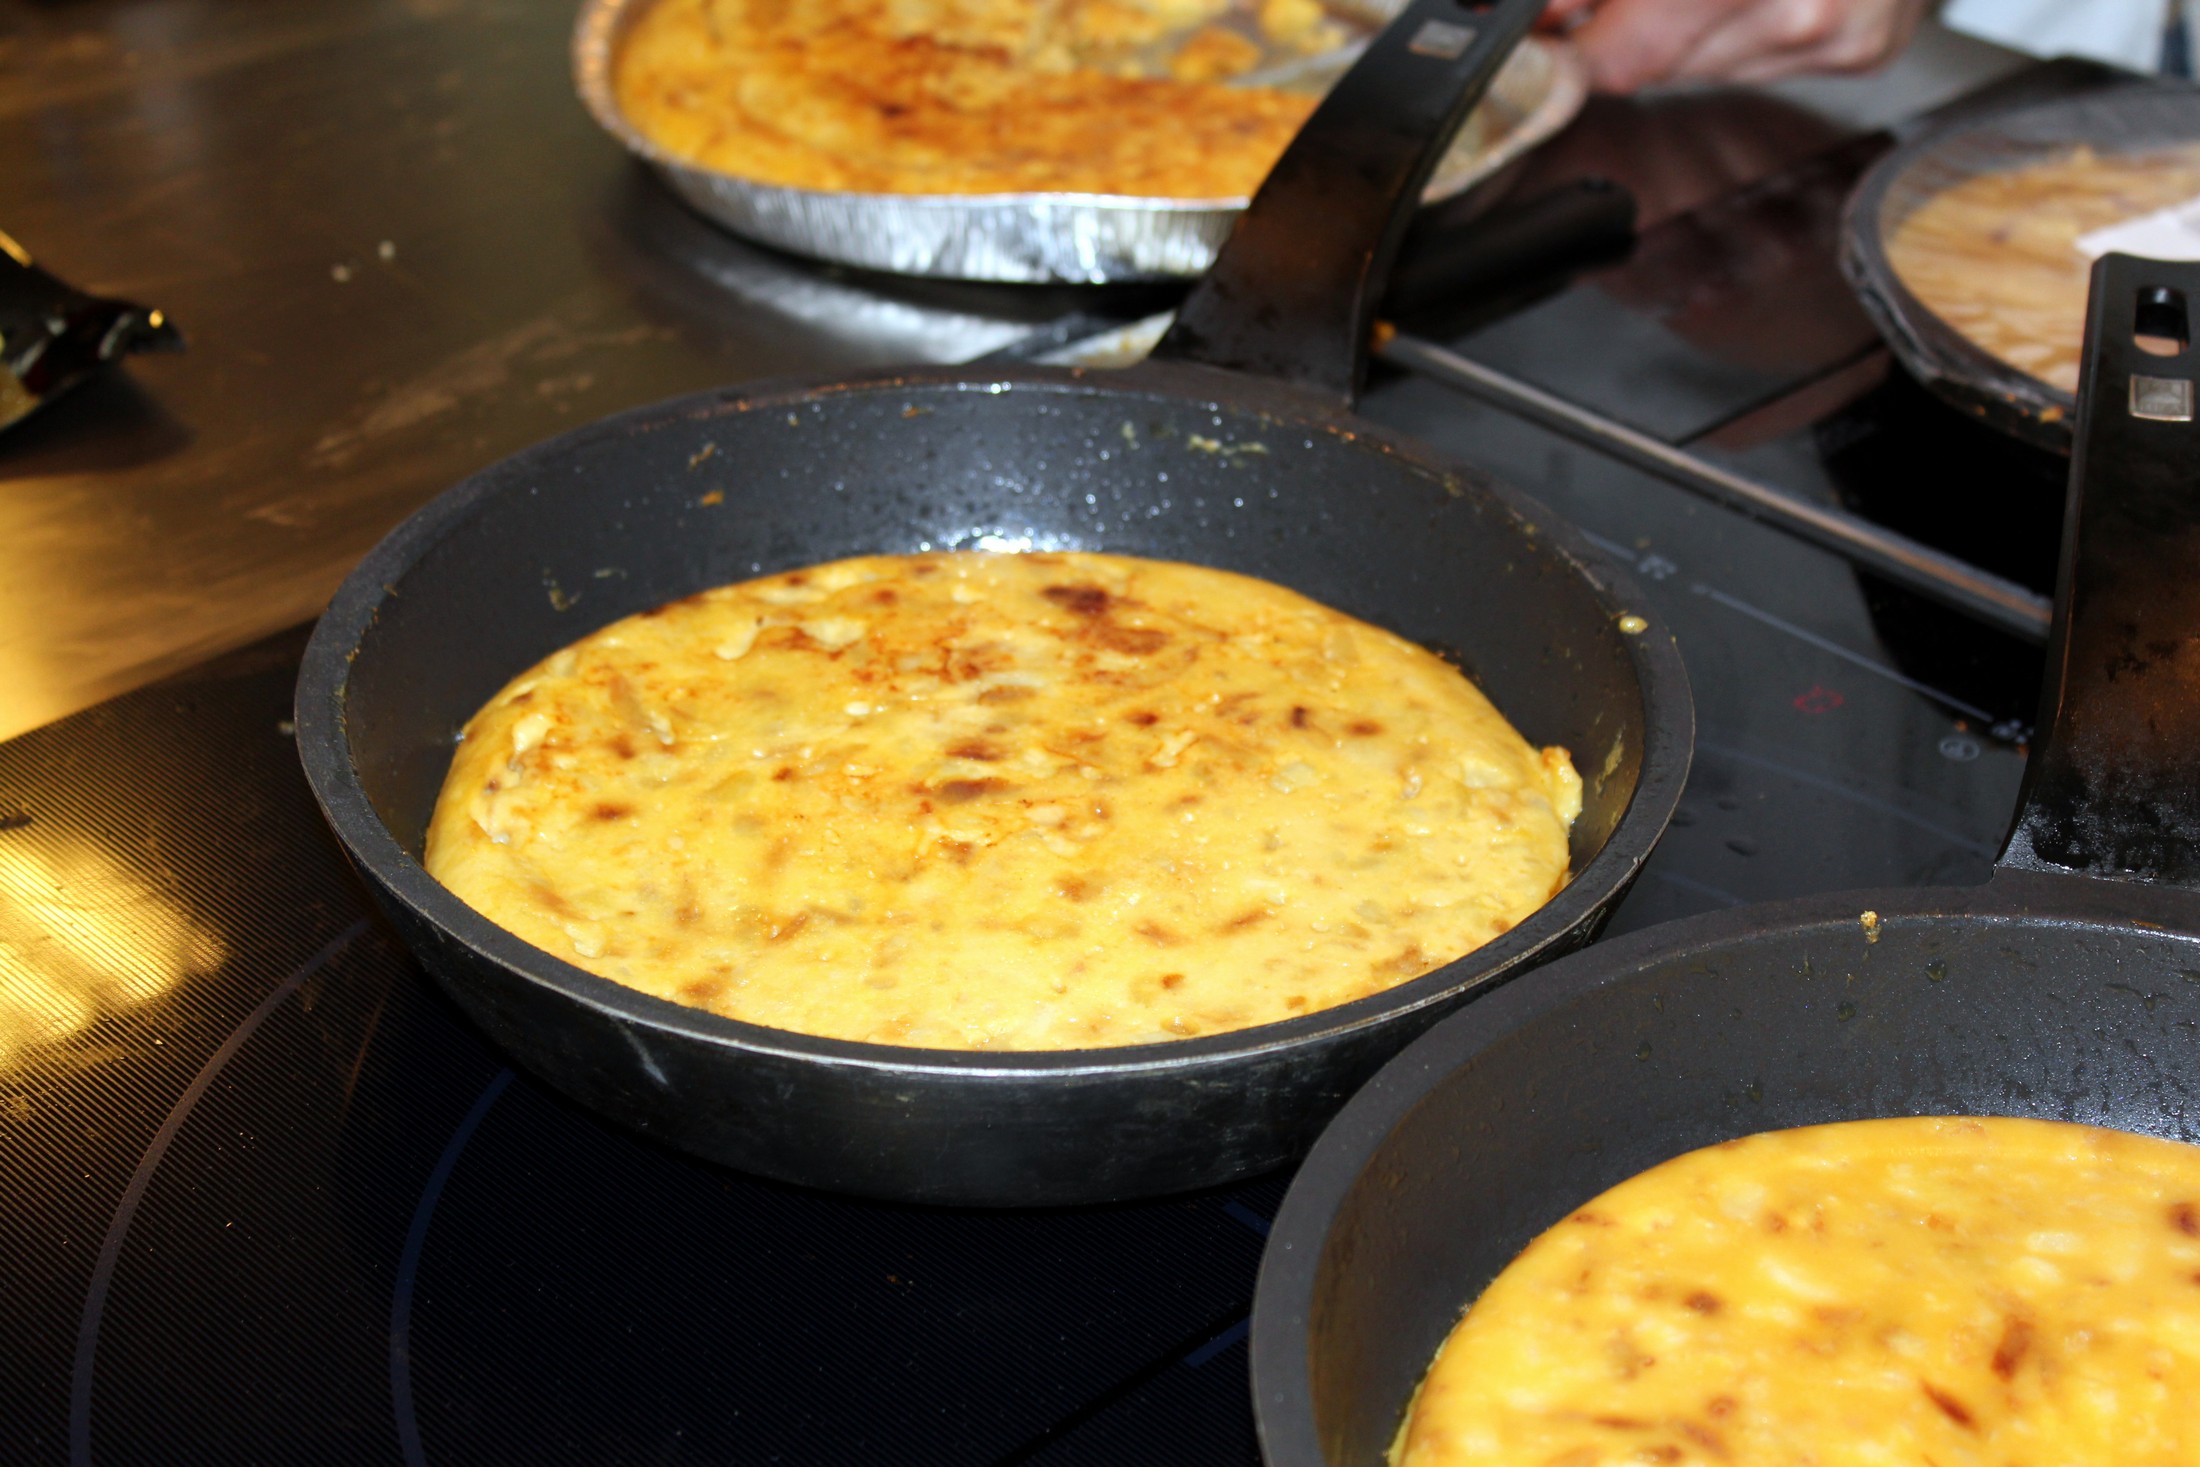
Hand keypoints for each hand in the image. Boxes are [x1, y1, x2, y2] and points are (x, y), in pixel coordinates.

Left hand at [1541, 0, 1935, 93]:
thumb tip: (1554, 11)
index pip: (1621, 54)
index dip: (1571, 40)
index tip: (1547, 28)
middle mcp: (1797, 9)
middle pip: (1655, 64)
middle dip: (1630, 21)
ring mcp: (1837, 36)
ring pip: (1704, 68)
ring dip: (1689, 26)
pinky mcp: (1864, 52)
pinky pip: (1764, 63)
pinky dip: (1748, 28)